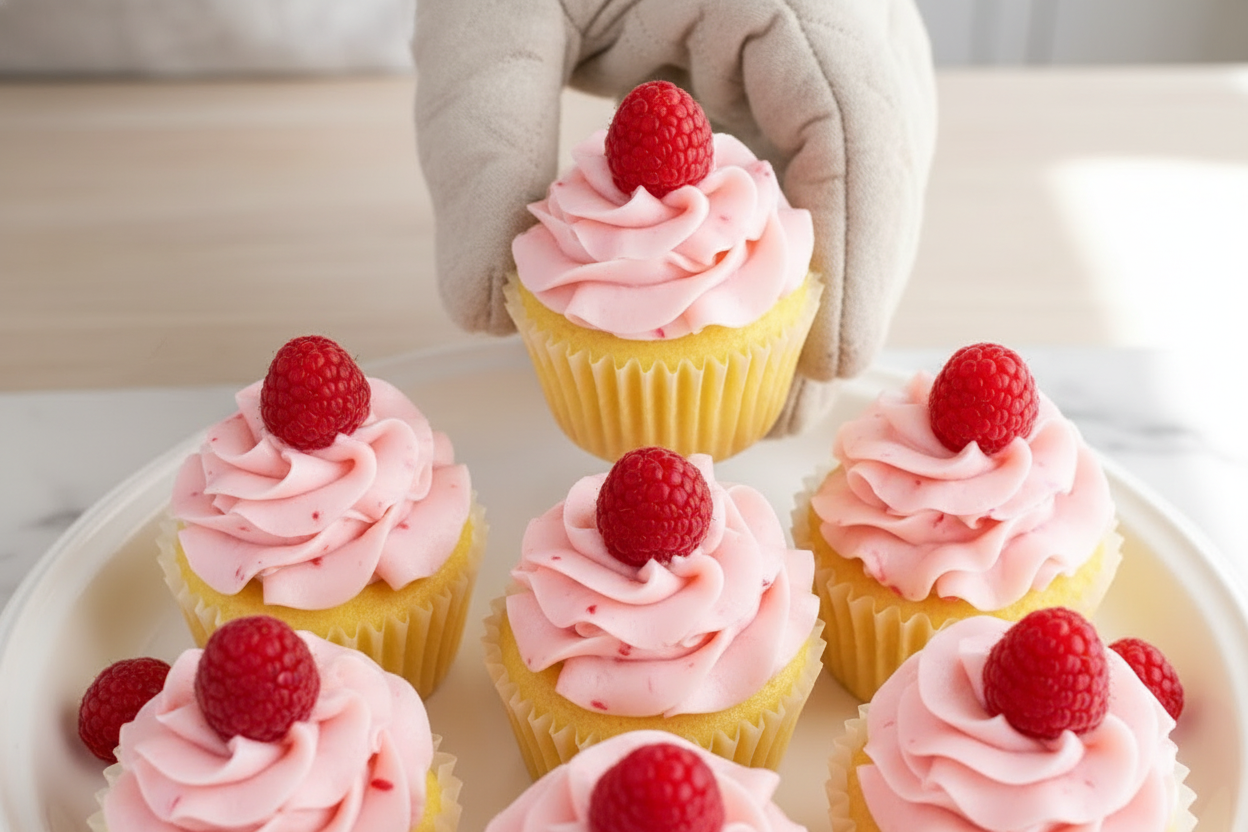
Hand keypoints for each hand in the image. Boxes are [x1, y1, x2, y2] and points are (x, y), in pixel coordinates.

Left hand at [413, 0, 936, 431]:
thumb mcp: (484, 14)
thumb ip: (480, 147)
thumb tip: (485, 308)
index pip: (859, 120)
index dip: (861, 253)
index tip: (832, 363)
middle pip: (881, 155)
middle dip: (846, 284)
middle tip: (790, 401)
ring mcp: (821, 20)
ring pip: (858, 158)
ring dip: (821, 265)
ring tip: (770, 370)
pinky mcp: (789, 45)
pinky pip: (814, 146)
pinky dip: (784, 228)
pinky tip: (745, 297)